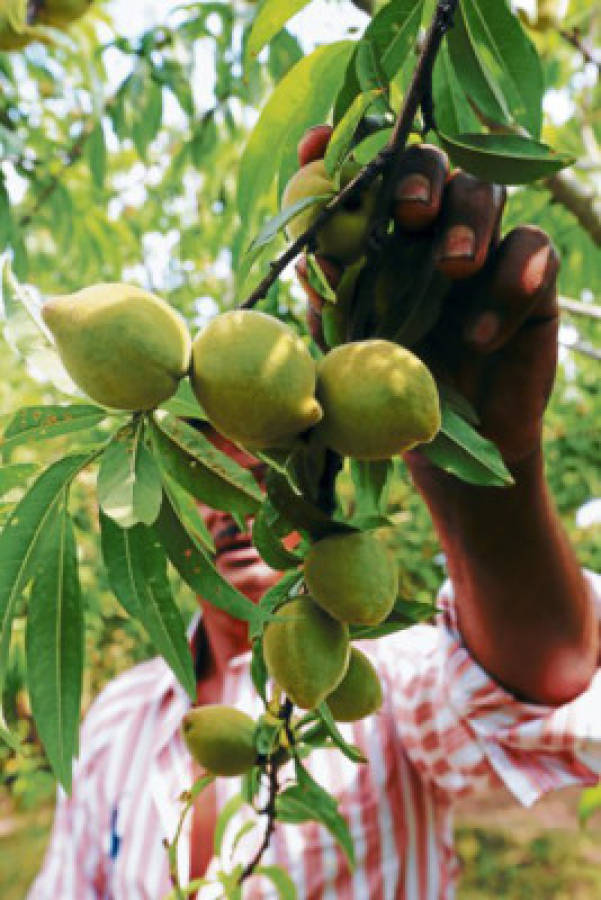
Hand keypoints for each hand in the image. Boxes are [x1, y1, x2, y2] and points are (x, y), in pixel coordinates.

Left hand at [295, 125, 559, 465]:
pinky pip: (534, 250)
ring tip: (455, 266)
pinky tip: (483, 331)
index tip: (314, 147)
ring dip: (469, 220)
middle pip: (430, 165)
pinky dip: (515, 275)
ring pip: (485, 193)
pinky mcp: (529, 283)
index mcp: (379, 241)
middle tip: (408, 212)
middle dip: (417, 176)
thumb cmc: (389, 396)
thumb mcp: (349, 355)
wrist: (447, 451)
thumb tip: (310, 257)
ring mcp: (483, 252)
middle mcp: (429, 233)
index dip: (342, 154)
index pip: (363, 182)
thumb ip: (329, 308)